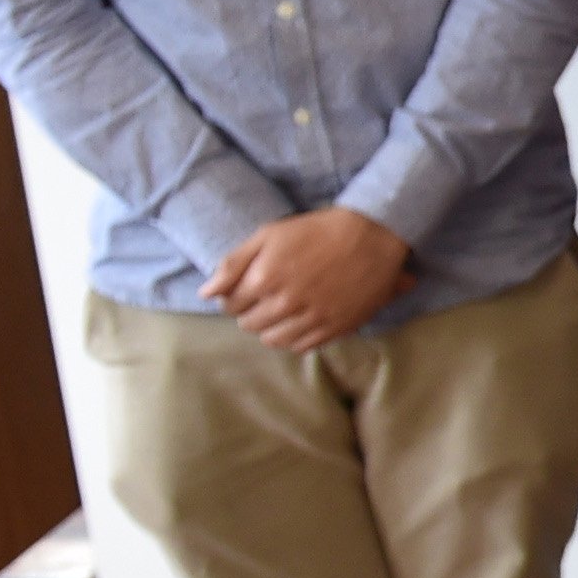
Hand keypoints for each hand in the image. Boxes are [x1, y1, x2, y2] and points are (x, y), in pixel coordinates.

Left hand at [203, 207, 412, 353]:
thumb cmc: (316, 231)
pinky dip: (294, 338)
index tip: (247, 290)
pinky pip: (301, 347)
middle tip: (265, 299)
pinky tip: (299, 322)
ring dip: (270, 329)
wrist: (371, 235)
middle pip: (249, 325)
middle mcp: (285, 303)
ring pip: (272, 340)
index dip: (234, 297)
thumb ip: (232, 263)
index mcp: (264, 279)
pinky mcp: (334, 328)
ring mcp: (311, 318)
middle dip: (250, 313)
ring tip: (280, 313)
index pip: (230, 305)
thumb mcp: (268, 234)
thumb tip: (206, 293)